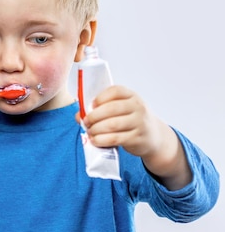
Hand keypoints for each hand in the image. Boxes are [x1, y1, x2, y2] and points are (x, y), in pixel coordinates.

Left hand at [76, 85, 190, 189]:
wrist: (153, 136)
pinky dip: (101, 140)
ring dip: (96, 129)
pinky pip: (115, 139)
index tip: (91, 106)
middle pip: (111, 109)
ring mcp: (139, 123)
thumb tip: (78, 115)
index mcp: (132, 96)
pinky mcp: (137, 138)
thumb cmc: (131, 120)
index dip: (100, 98)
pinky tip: (95, 140)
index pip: (115, 91)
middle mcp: (138, 107)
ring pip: (112, 125)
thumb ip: (100, 109)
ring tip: (90, 132)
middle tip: (86, 122)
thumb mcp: (120, 110)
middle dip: (93, 116)